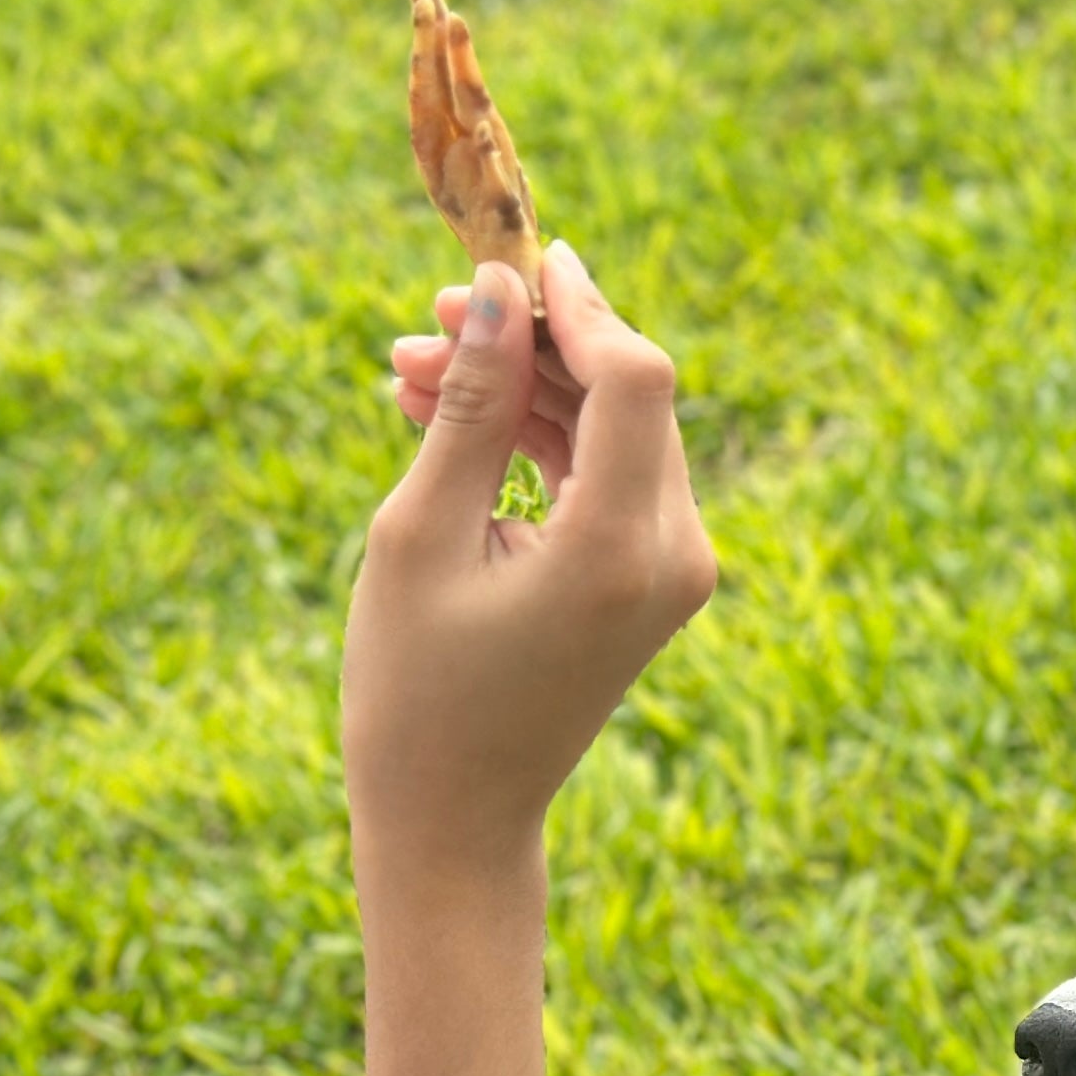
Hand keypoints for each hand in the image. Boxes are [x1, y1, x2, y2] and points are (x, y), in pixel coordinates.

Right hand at [342, 238, 716, 1075]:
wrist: (456, 819)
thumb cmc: (417, 690)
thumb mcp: (421, 533)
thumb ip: (467, 405)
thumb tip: (495, 290)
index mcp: (623, 548)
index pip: (635, 377)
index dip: (575, 305)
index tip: (503, 257)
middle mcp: (672, 555)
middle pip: (632, 393)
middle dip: (531, 342)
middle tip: (427, 317)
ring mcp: (672, 571)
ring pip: (614, 428)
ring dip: (522, 388)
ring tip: (403, 367)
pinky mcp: (650, 579)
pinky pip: (604, 475)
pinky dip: (536, 439)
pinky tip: (439, 412)